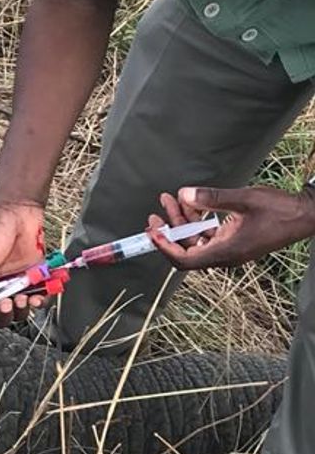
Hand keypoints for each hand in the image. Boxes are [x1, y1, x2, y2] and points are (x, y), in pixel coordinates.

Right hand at [0, 197, 48, 324]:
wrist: (18, 209)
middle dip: (1, 315)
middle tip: (5, 304)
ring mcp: (15, 285)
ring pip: (17, 313)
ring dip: (19, 311)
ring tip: (21, 298)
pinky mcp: (34, 280)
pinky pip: (37, 300)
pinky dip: (37, 302)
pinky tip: (36, 297)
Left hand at [148, 184, 314, 269]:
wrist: (305, 216)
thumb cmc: (280, 210)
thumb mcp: (245, 199)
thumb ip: (213, 198)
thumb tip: (184, 194)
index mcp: (227, 251)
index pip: (185, 259)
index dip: (166, 248)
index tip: (153, 232)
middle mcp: (226, 254)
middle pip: (188, 248)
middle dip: (170, 229)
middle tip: (156, 212)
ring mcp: (230, 248)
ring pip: (197, 239)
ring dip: (183, 221)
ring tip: (171, 199)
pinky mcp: (235, 240)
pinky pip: (209, 234)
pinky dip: (198, 220)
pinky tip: (193, 203)